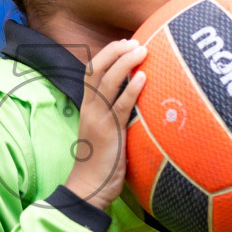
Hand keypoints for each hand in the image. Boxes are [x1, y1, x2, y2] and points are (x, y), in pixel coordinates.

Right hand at [64, 37, 146, 211]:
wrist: (89, 188)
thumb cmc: (101, 164)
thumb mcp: (106, 134)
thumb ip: (116, 116)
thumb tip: (137, 104)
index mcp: (88, 107)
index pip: (92, 72)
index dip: (107, 54)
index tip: (125, 44)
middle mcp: (90, 108)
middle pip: (97, 69)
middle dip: (115, 51)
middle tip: (136, 42)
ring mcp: (98, 119)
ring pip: (107, 81)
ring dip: (125, 62)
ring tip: (142, 50)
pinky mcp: (109, 132)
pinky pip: (120, 105)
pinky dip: (131, 89)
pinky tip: (143, 77)